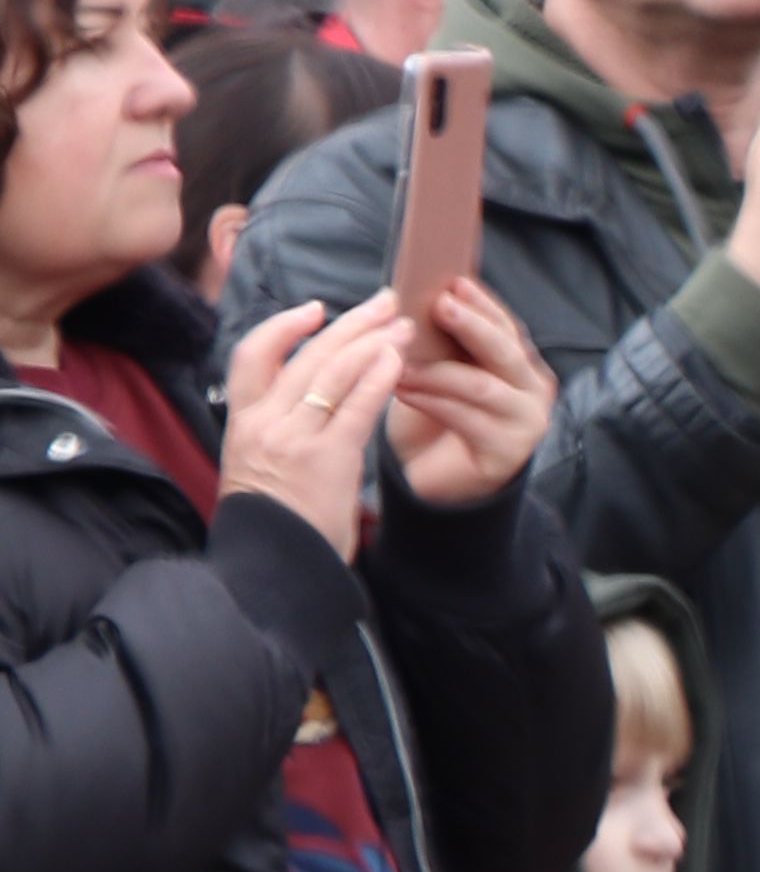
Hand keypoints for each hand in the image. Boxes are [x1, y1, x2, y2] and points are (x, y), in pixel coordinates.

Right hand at [215, 297, 410, 543]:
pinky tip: (399, 360)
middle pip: (305, 355)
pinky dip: (379, 377)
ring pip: (333, 373)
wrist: (270, 571)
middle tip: (385, 301)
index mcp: (243, 424)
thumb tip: (306, 397)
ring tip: (404, 325)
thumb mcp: (258, 467)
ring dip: (372, 342)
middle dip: (349, 323)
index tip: (317, 309)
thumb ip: (276, 430)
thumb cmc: (274, 524)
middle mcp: (263, 425)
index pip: (251, 356)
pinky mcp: (327, 460)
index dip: (283, 326)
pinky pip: (357, 407)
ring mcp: (293, 440)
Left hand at [380, 279, 554, 510]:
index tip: (452, 281)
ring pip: (483, 385)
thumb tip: (422, 294)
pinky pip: (467, 419)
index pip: (506, 326)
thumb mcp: (437, 370)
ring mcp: (527, 422)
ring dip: (438, 369)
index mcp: (520, 364)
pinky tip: (402, 389)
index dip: (482, 303)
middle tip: (440, 305)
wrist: (431, 480)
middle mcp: (533, 390)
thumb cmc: (432, 417)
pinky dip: (431, 401)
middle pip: (505, 350)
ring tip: (399, 356)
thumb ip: (441, 341)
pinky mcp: (508, 453)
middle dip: (472, 325)